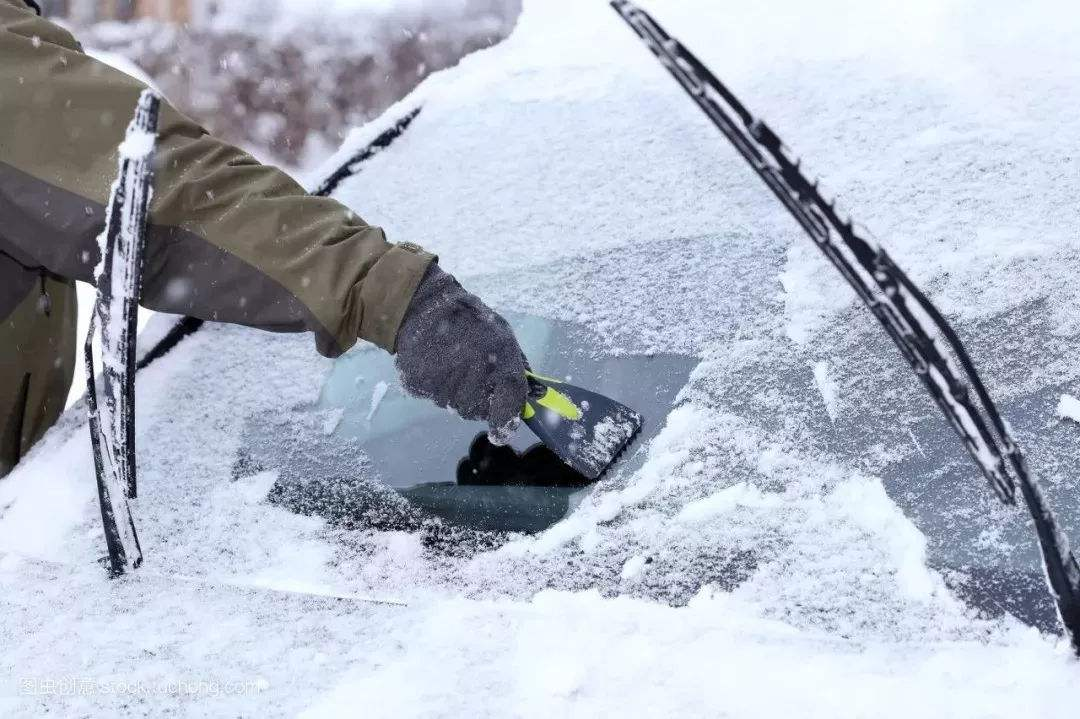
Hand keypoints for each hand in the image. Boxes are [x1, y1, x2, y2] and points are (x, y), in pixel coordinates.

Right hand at [394, 265, 528, 443]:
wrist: (423, 306)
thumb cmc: (469, 319)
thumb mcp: (502, 334)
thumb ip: (517, 365)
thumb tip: (533, 394)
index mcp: (499, 358)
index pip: (508, 403)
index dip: (504, 421)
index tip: (500, 433)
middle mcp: (473, 373)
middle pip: (476, 411)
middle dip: (476, 401)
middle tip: (470, 377)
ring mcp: (444, 380)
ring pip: (453, 405)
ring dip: (454, 393)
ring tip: (451, 364)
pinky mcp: (419, 384)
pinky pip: (431, 396)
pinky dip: (434, 386)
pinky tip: (435, 364)